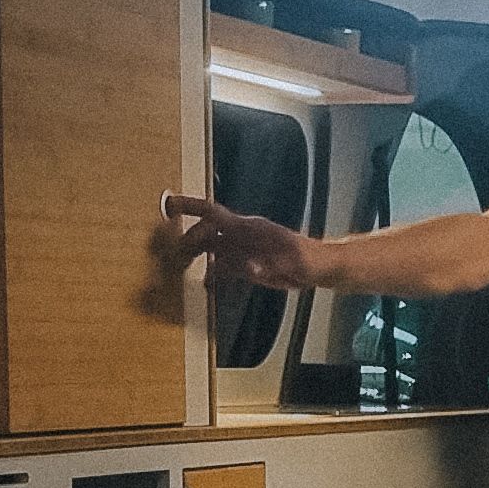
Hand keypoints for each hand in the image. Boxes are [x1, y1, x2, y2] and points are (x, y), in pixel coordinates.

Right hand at [165, 192, 323, 290]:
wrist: (320, 267)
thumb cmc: (308, 260)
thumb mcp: (292, 263)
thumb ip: (270, 264)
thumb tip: (250, 267)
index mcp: (250, 228)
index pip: (213, 214)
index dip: (190, 207)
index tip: (169, 205)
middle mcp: (242, 235)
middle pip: (206, 231)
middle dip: (187, 238)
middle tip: (170, 253)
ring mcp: (243, 249)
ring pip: (211, 247)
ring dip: (195, 255)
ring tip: (177, 266)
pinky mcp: (246, 264)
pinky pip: (223, 265)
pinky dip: (211, 272)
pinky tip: (203, 282)